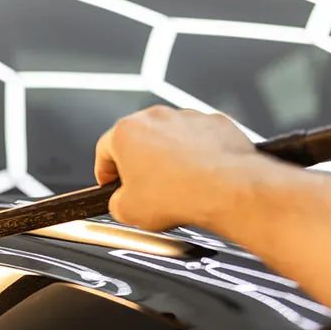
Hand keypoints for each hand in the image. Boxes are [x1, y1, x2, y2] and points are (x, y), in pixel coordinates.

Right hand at [94, 106, 259, 230]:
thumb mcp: (129, 212)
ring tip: (177, 185)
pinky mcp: (215, 123)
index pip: (104, 150)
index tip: (110, 184)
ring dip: (169, 158)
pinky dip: (198, 154)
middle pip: (139, 140)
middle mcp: (156, 117)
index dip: (105, 171)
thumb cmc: (179, 195)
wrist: (226, 190)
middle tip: (145, 188)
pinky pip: (200, 139)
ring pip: (170, 138)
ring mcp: (188, 117)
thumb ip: (117, 202)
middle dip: (140, 164)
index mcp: (127, 132)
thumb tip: (122, 202)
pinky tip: (200, 177)